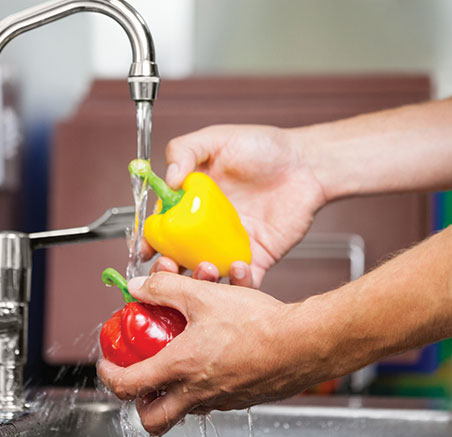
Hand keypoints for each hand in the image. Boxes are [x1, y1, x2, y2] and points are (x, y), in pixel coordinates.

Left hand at [98, 272, 328, 435]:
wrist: (303, 343)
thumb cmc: (259, 324)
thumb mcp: (203, 296)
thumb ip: (166, 289)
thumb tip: (141, 286)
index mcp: (180, 368)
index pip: (129, 385)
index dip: (109, 376)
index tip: (107, 364)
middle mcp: (197, 392)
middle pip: (153, 419)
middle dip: (139, 405)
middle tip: (139, 383)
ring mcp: (220, 400)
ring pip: (184, 411)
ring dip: (173, 393)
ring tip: (176, 365)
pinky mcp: (241, 399)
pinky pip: (213, 400)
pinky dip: (204, 385)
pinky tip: (214, 358)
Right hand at [143, 125, 326, 287]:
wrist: (307, 164)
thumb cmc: (264, 147)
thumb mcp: (217, 138)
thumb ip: (184, 150)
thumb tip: (167, 178)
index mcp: (192, 203)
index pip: (162, 226)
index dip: (149, 239)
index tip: (144, 247)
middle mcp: (207, 229)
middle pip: (177, 258)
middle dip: (166, 270)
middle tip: (167, 267)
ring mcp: (230, 246)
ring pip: (205, 276)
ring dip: (198, 280)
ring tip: (204, 268)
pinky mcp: (256, 258)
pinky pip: (243, 282)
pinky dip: (237, 283)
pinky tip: (238, 268)